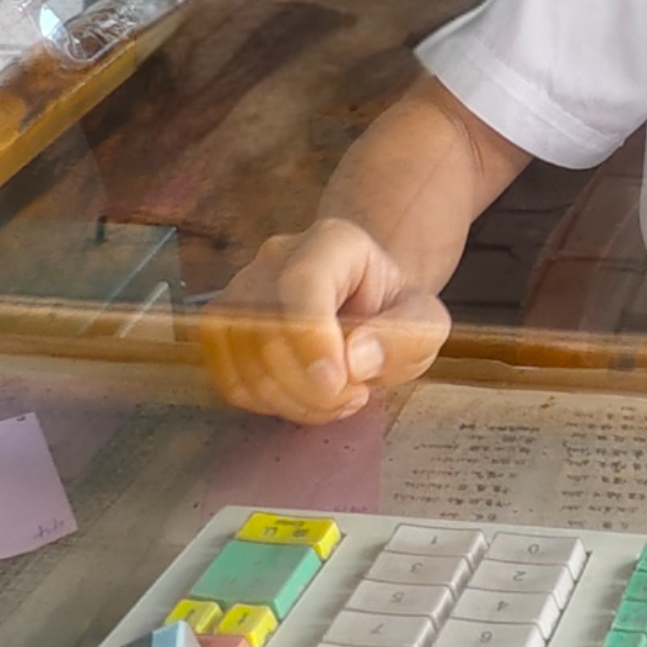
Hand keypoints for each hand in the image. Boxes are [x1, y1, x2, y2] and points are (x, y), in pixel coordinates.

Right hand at [196, 219, 451, 421]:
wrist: (364, 310)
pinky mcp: (222, 326)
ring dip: (291, 400)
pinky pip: (228, 378)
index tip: (338, 385)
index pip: (303, 284)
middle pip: (267, 329)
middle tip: (355, 397)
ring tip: (336, 400)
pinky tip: (303, 400)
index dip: (312, 340)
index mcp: (333, 242)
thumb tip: (355, 358)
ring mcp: (241, 289)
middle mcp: (277, 257)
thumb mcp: (425, 323)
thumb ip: (405, 337)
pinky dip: (266, 404)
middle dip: (310, 386)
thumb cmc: (393, 313)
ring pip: (243, 358)